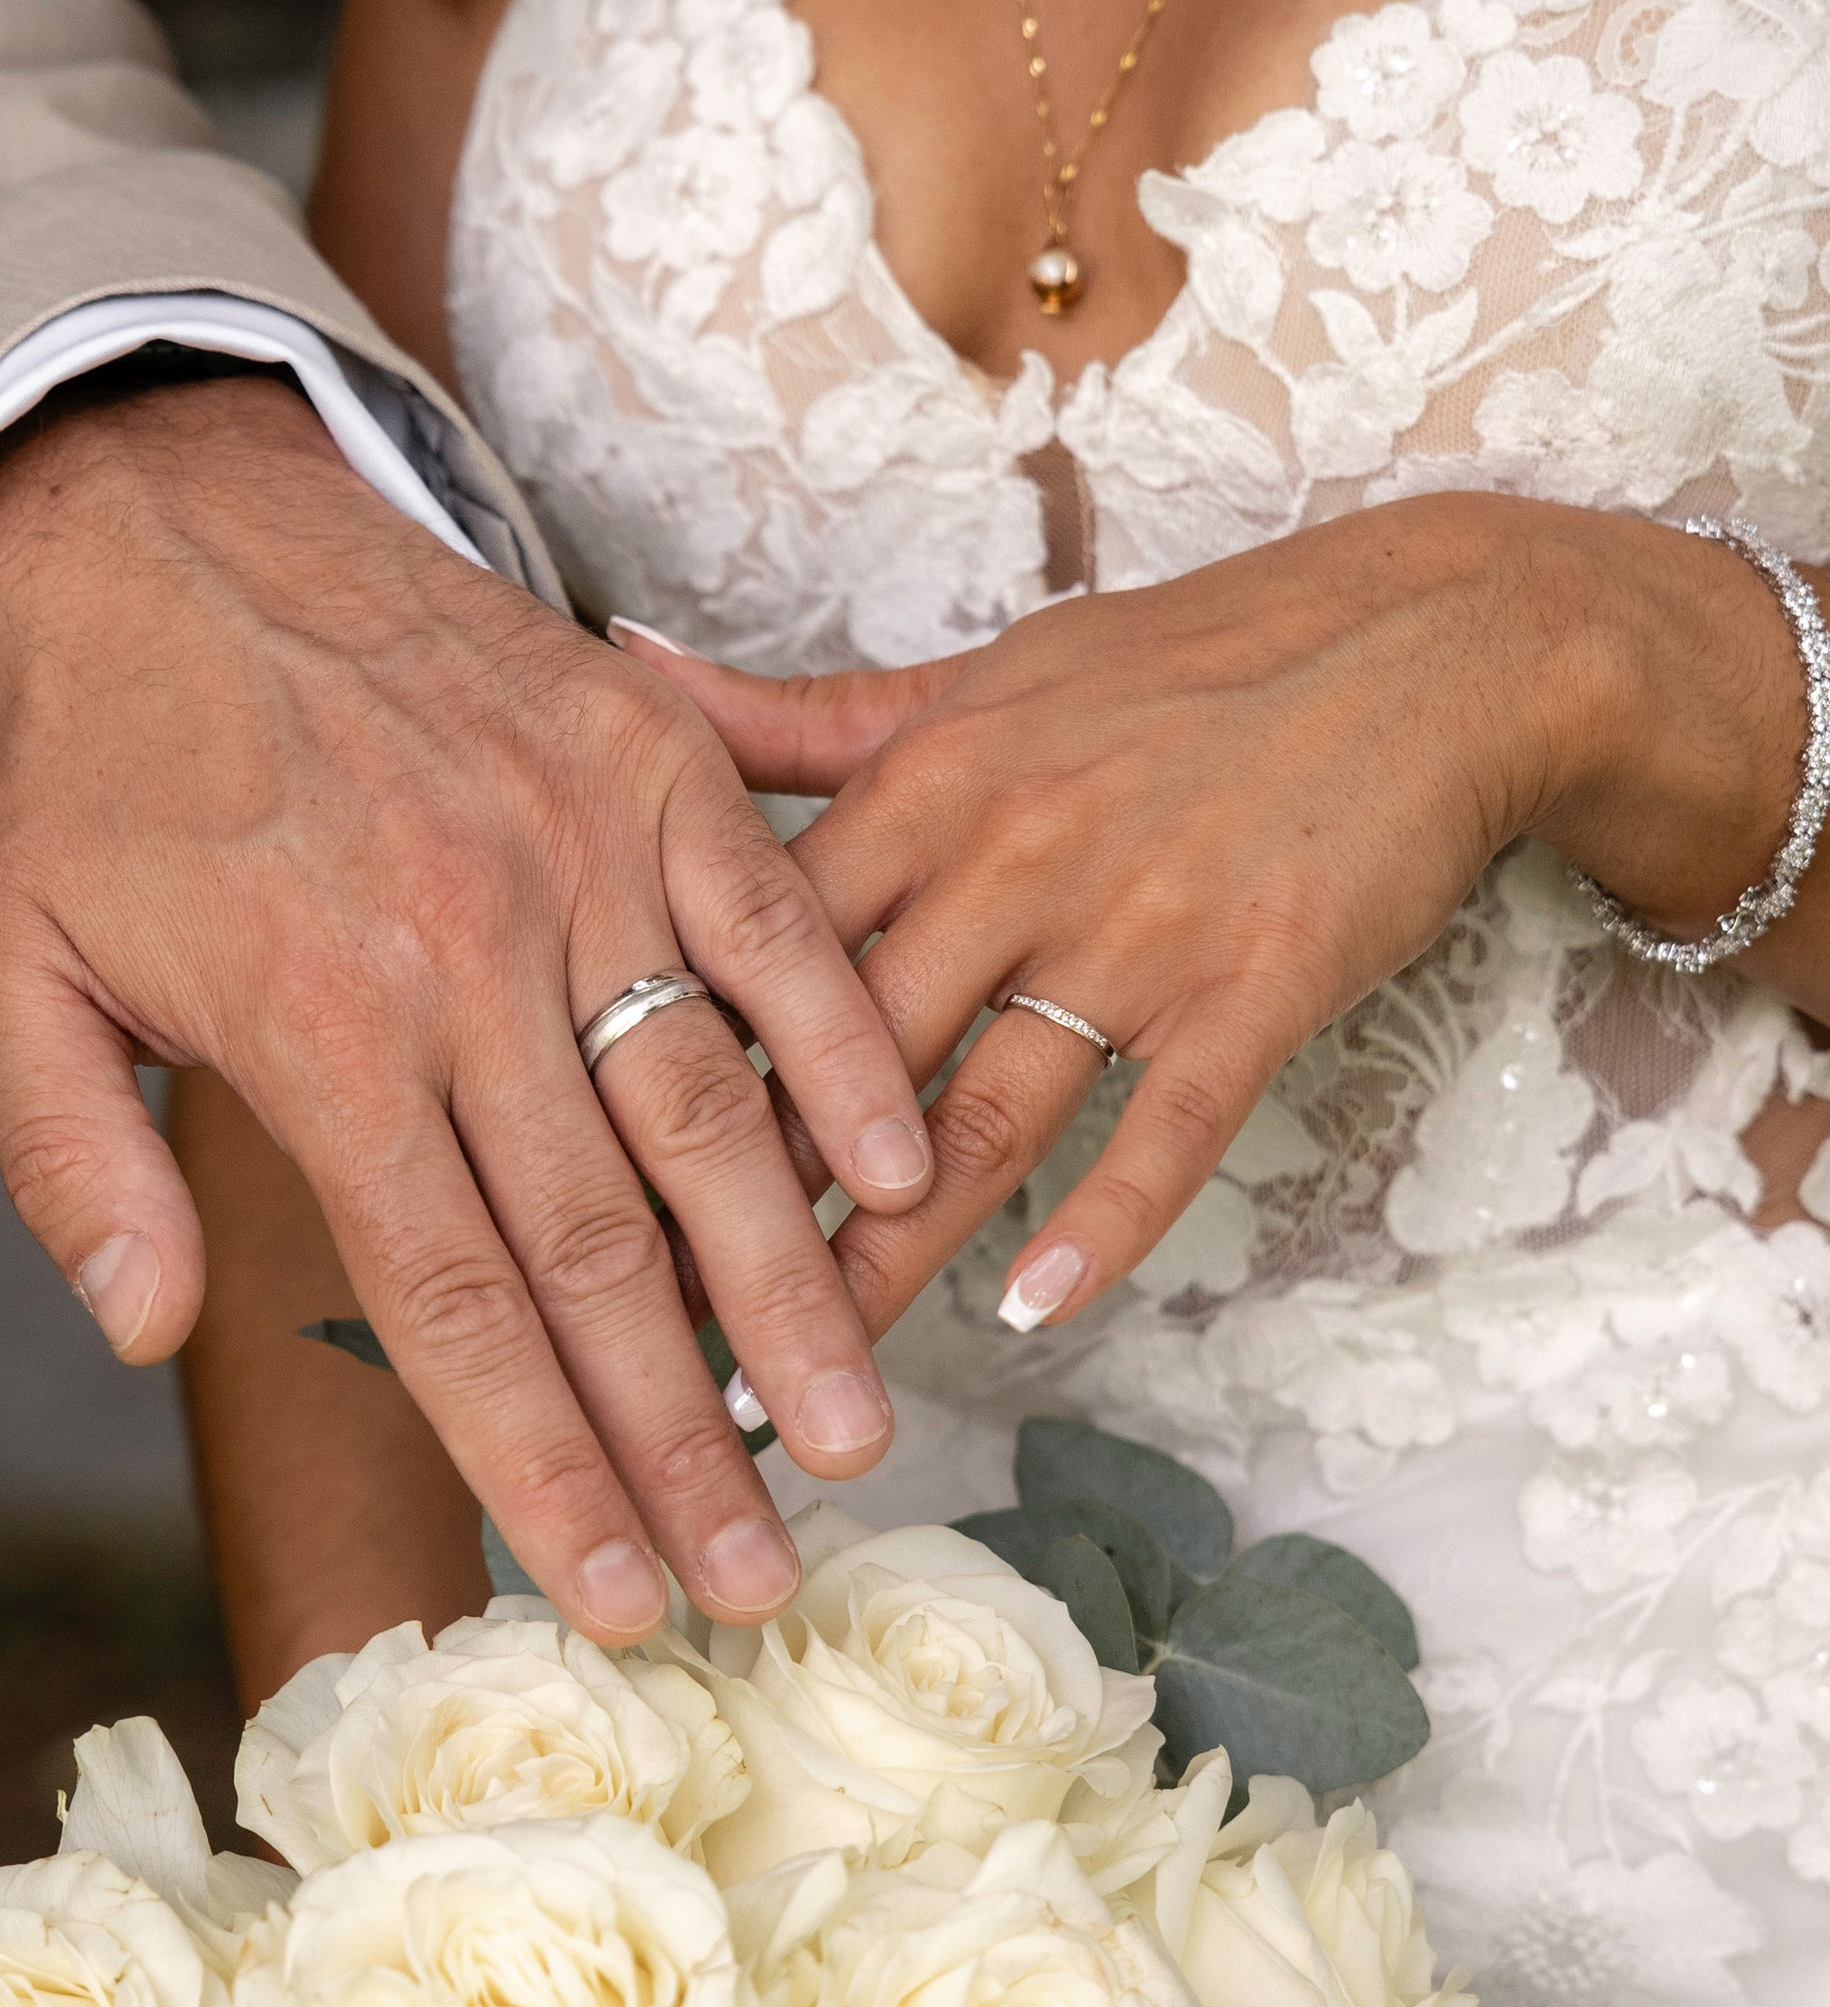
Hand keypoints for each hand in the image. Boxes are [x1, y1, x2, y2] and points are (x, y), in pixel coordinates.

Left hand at [0, 378, 936, 1639]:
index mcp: (313, 1028)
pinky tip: (903, 1176)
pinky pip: (772, 926)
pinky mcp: (650, 764)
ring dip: (790, 1287)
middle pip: (597, 1248)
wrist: (182, 527)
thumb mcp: (8, 969)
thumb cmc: (102, 773)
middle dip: (684, 1438)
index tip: (611, 1593)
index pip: (449, 1298)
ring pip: (705, 1111)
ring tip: (852, 1433)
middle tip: (760, 1580)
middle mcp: (459, 954)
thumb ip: (68, 1161)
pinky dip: (843, 1051)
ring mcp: (574, 851)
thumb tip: (142, 1333)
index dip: (541, 1459)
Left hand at [623, 495, 1803, 1339]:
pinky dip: (1095, 1226)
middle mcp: (1009, 857)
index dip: (660, 1071)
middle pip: (841, 1057)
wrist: (1428, 644)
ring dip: (887, 1251)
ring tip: (809, 1362)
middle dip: (743, 1199)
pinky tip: (1028, 1312)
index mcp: (922, 783)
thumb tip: (615, 668)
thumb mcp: (972, 676)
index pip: (751, 949)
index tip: (577, 1179)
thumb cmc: (1183, 666)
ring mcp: (1134, 928)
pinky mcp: (1253, 986)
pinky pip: (1159, 1130)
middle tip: (655, 1322)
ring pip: (978, 1114)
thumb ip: (791, 717)